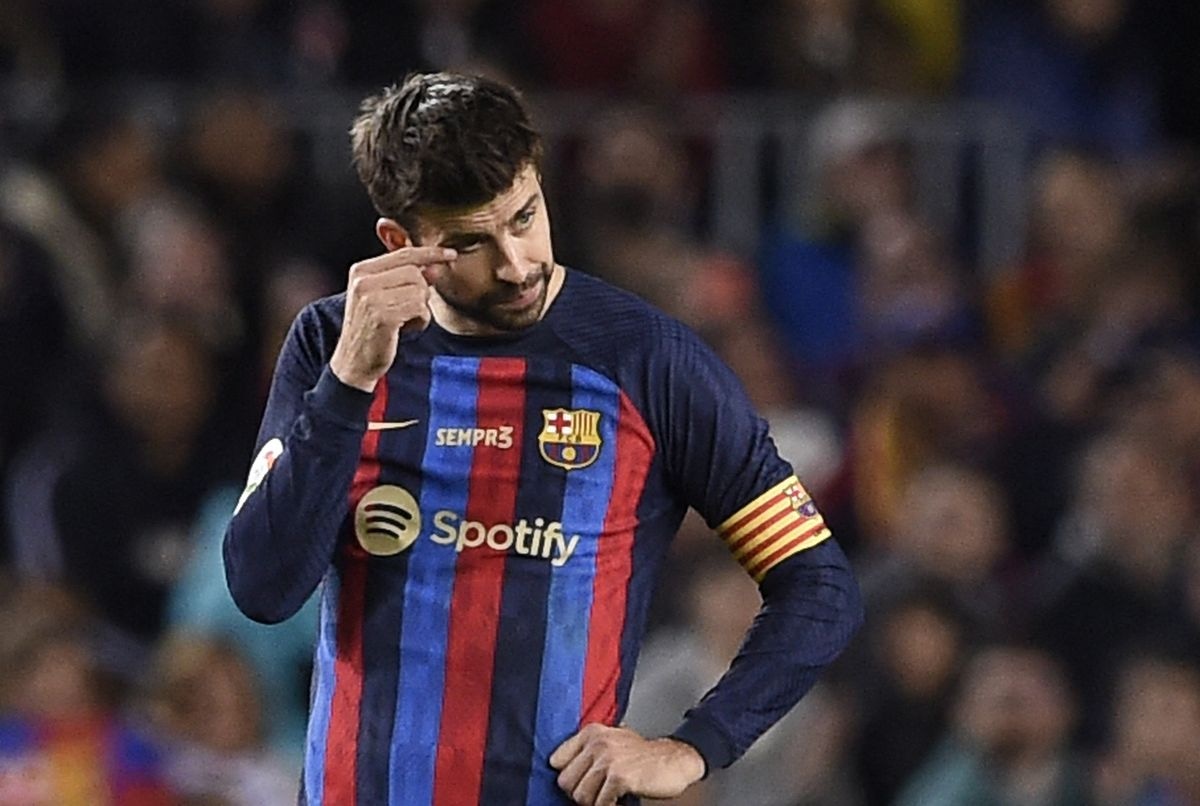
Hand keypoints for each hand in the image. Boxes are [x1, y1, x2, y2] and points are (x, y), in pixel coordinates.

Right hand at [329, 246, 454, 390]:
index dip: (430, 253)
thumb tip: (435, 266)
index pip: (404, 254)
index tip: (451, 254)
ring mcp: (370, 297)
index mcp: (361, 271)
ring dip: (420, 309)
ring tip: (403, 322)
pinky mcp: (382, 315)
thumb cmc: (373, 331)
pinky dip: (420, 321)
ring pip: (419, 290)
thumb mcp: (385, 299)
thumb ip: (407, 280)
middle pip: (414, 272)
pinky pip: (419, 308)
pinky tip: (404, 330)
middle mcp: (363, 280)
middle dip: (421, 292)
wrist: (354, 364)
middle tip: (408, 312)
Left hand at [549, 724, 705, 805]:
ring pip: (581, 796)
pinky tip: (619, 800)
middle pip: (566, 782)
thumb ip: (587, 750)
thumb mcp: (612, 740)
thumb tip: (562, 769)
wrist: (674, 759)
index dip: (568, 776)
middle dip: (580, 792)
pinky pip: (600, 803)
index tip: (580, 781)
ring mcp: (608, 759)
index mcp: (591, 733)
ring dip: (594, 802)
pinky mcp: (619, 776)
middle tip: (597, 793)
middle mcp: (597, 743)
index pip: (556, 760)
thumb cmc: (642, 754)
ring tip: (608, 796)